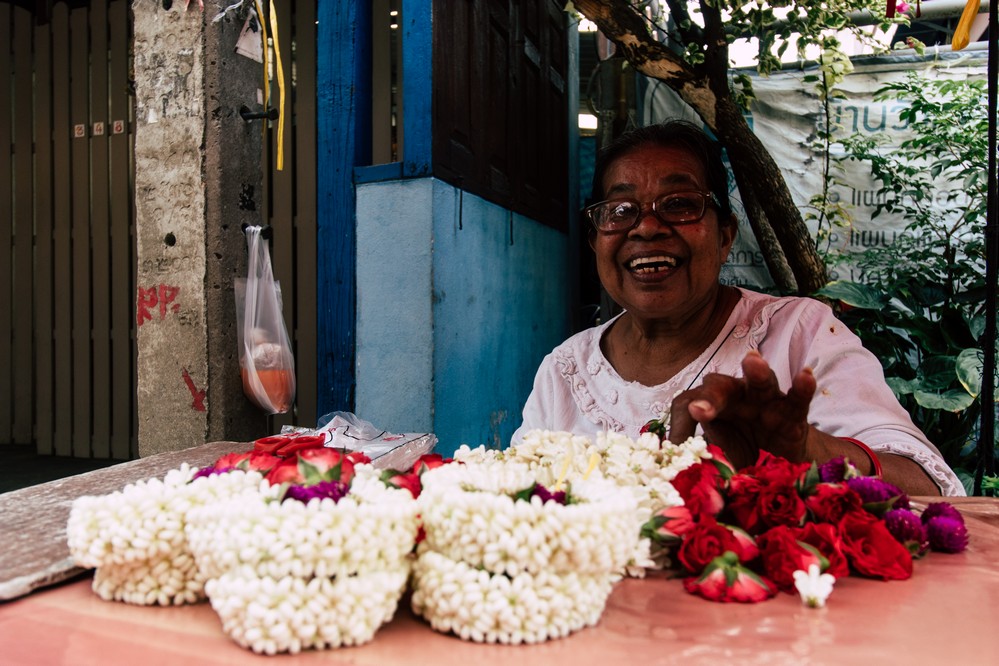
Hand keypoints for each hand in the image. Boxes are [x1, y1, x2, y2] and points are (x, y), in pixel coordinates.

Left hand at [667, 351, 815, 468]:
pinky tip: (805, 375)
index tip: (675, 446)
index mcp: (712, 407)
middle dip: (710, 396)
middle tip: (699, 409)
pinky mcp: (794, 416)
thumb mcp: (718, 461)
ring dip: (756, 373)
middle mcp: (737, 398)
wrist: (782, 467)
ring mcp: (767, 403)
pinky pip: (797, 400)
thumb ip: (701, 461)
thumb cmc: (742, 456)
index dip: (680, 423)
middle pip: (720, 387)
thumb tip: (674, 476)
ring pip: (760, 383)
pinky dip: (802, 388)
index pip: (689, 403)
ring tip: (753, 361)